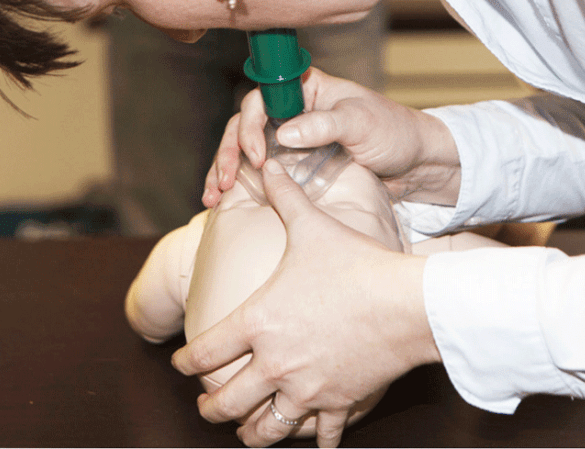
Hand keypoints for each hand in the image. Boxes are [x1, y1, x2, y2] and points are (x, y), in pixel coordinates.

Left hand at [179, 160, 440, 446]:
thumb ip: (284, 196)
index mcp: (258, 322)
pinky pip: (320, 437)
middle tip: (204, 405)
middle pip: (226, 401)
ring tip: (242, 432)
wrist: (406, 302)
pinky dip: (313, 441)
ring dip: (248, 432)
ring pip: (264, 429)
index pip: (205, 352)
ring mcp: (306, 389)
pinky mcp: (338, 403)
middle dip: (209, 407)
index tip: (178, 364)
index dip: (184, 362)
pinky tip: (311, 441)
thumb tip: (269, 163)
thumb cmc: (353, 263)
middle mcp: (275, 362)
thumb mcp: (311, 226)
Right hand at [204, 67, 460, 208]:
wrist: (416, 164)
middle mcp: (291, 112)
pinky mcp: (292, 165)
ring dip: (223, 170)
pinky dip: (238, 184)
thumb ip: (323, 125)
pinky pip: (256, 171)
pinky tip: (221, 201)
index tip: (258, 156)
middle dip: (228, 152)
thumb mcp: (361, 124)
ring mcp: (289, 140)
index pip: (261, 99)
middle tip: (223, 181)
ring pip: (243, 149)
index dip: (251, 126)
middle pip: (243, 125)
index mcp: (304, 90)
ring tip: (212, 196)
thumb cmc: (394, 132)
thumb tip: (283, 134)